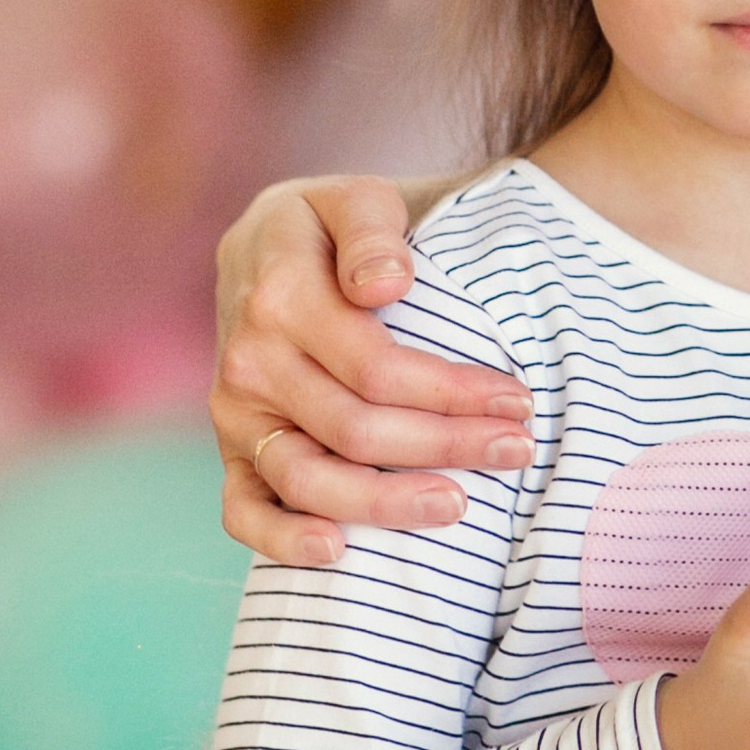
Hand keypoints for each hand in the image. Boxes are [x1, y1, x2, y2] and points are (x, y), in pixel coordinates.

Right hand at [215, 175, 529, 567]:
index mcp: (280, 297)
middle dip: (445, 444)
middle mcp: (248, 362)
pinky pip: (242, 510)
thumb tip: (385, 286)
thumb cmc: (335, 225)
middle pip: (355, 428)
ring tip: (459, 506)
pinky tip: (338, 552)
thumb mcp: (356, 198)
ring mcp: (235, 413)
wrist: (274, 243)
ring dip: (386, 502)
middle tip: (518, 450)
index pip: (378, 367)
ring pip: (307, 478)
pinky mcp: (232, 448)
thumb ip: (372, 234)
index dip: (451, 392)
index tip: (517, 399)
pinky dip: (282, 539)